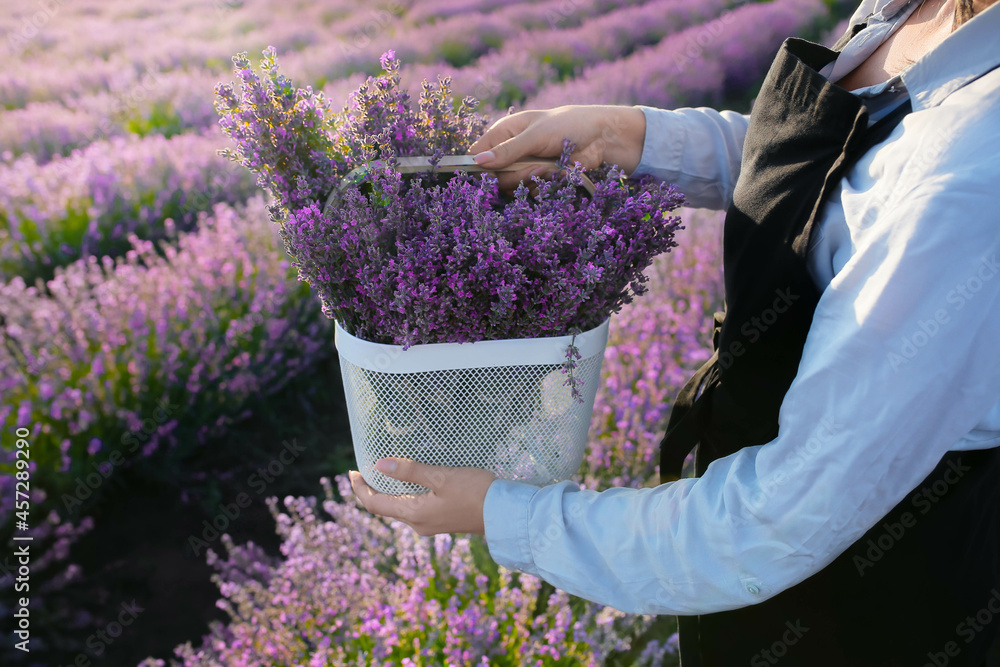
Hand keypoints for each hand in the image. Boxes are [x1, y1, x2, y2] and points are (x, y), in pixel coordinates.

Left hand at [348, 458, 497, 535]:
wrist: (504, 514)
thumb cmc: (475, 492)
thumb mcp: (441, 477)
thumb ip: (409, 471)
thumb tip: (378, 466)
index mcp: (413, 514)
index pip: (374, 504)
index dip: (360, 488)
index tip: (352, 471)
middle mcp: (417, 524)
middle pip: (384, 508)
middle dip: (372, 489)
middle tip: (365, 469)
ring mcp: (429, 525)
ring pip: (399, 509)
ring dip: (388, 492)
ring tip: (385, 472)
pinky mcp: (440, 521)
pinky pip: (413, 509)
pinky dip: (403, 496)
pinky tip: (409, 482)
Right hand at [468, 105, 646, 191]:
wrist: (601, 138)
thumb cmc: (568, 126)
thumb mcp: (535, 135)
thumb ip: (507, 150)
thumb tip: (477, 162)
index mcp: (504, 132)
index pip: (476, 153)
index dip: (476, 166)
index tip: (485, 174)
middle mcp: (510, 151)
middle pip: (493, 176)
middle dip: (513, 174)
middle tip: (534, 166)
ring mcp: (524, 167)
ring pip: (511, 186)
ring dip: (529, 180)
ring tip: (549, 169)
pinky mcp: (538, 180)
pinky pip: (528, 193)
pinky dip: (541, 187)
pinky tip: (555, 176)